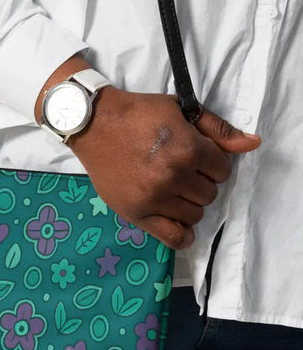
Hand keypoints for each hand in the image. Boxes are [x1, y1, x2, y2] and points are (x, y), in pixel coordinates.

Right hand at [67, 87, 261, 249]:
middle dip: (201, 183)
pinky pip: (171, 237)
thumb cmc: (138, 114)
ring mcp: (154, 198)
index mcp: (188, 149)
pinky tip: (181, 226)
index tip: (199, 159)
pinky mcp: (136, 213)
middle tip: (183, 173)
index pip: (222, 171)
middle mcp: (173, 177)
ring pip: (194, 215)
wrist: (95, 124)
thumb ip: (218, 130)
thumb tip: (254, 144)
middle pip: (209, 195)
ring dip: (189, 204)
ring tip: (174, 192)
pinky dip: (182, 236)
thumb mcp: (180, 111)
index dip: (213, 163)